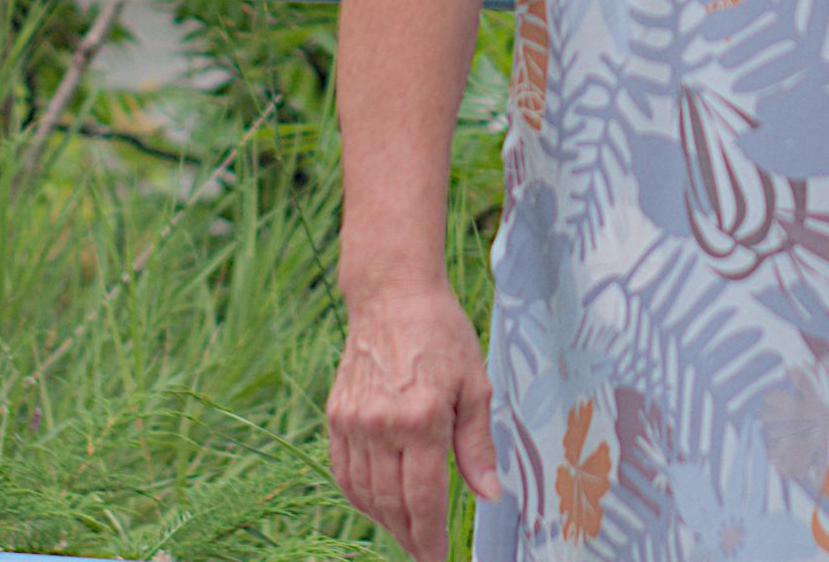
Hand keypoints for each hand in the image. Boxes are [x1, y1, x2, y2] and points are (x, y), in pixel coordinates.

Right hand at [326, 283, 499, 561]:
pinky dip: (359, 497)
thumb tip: (491, 494)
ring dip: (384, 521)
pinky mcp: (336, 416)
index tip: (438, 558)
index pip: (424, 499)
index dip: (431, 537)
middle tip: (424, 552)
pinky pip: (344, 473)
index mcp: (423, 419)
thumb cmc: (442, 332)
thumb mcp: (474, 383)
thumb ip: (478, 445)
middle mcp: (382, 426)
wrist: (393, 294)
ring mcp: (354, 423)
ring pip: (365, 494)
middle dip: (410, 536)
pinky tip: (376, 504)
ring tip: (406, 532)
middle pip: (392, 504)